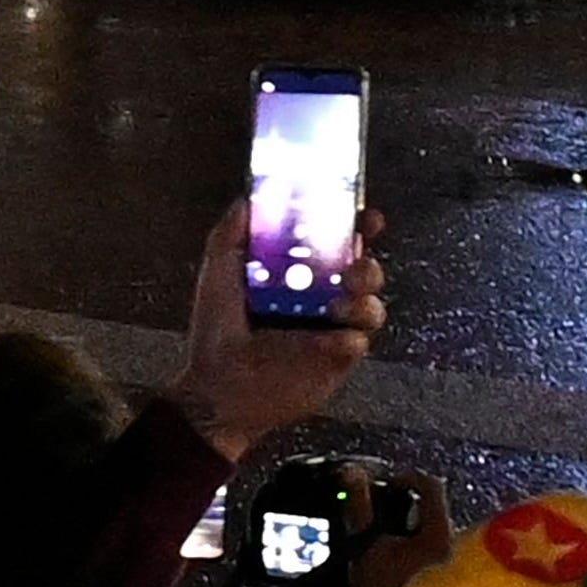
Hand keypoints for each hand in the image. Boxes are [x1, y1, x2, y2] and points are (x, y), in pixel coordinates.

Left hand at [164, 201, 386, 461]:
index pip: (340, 240)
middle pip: (366, 268)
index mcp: (301, 271)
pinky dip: (351, 336)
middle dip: (369, 262)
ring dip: (365, 298)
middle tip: (355, 263)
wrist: (215, 389)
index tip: (365, 215)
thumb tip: (247, 197)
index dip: (359, 224)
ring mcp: (333, 328)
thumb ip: (231, 234)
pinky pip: (359, 341)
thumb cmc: (215, 331)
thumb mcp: (218, 274)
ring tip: (340, 303)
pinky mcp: (337, 360)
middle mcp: (323, 294)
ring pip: (371, 303)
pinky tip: (333, 338)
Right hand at [346, 466, 454, 586]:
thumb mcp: (366, 549)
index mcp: (440, 528)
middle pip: (430, 513)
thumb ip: (359, 509)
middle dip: (405, 514)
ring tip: (384, 550)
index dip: (406, 478)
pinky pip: (430, 563)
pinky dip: (413, 561)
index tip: (389, 482)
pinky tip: (395, 573)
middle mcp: (454, 544)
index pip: (430, 484)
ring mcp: (452, 567)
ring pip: (430, 540)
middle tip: (381, 519)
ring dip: (408, 539)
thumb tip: (353, 474)